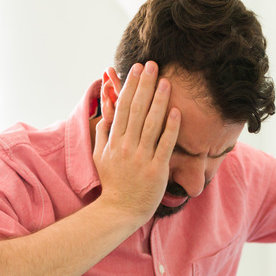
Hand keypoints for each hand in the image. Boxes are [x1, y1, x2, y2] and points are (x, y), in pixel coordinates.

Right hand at [92, 61, 180, 222]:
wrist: (120, 210)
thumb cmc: (113, 183)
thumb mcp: (100, 156)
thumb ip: (103, 134)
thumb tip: (106, 113)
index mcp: (114, 140)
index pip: (123, 107)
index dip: (131, 86)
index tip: (137, 69)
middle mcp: (126, 146)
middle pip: (136, 109)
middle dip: (145, 85)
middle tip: (153, 65)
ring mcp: (141, 157)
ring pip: (151, 123)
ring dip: (159, 101)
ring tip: (166, 81)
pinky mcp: (156, 169)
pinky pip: (164, 144)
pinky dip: (170, 127)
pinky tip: (176, 111)